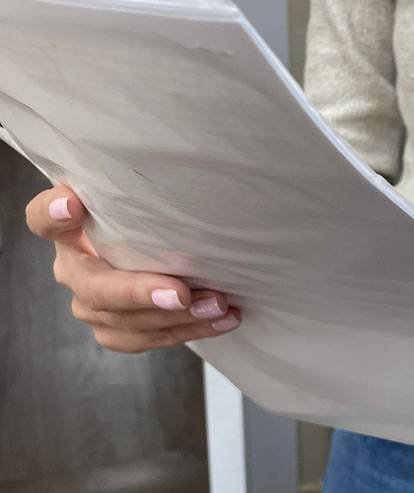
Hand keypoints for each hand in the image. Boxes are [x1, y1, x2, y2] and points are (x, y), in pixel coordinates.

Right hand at [26, 186, 240, 352]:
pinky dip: (190, 330)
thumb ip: (137, 193)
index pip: (43, 219)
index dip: (53, 213)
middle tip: (182, 292)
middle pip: (96, 289)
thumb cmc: (150, 222)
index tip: (73, 204)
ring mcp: (93, 306)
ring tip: (217, 305)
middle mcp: (74, 271)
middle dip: (141, 293)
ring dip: (177, 318)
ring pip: (126, 323)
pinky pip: (150, 339)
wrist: (165, 251)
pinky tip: (224, 319)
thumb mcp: (141, 203)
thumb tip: (167, 178)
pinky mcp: (117, 331)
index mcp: (69, 232)